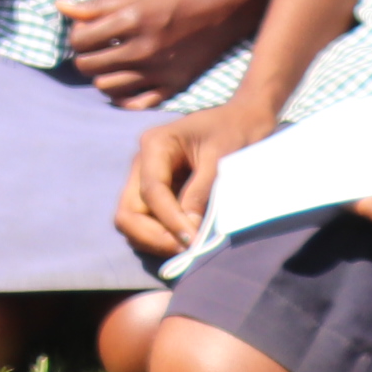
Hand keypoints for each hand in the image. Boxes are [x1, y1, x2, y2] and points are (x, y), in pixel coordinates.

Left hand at [60, 0, 269, 108]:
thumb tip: (60, 6)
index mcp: (131, 20)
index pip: (79, 39)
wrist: (228, 4)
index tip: (87, 30)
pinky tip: (126, 80)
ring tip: (111, 62)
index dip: (77, 34)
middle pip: (88, 66)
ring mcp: (159, 71)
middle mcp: (143, 49)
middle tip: (96, 47)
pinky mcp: (174, 85)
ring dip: (102, 75)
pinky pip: (135, 103)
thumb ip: (97, 5)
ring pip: (106, 88)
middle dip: (85, 55)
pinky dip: (124, 95)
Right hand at [114, 92, 275, 257]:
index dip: (169, 220)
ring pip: (133, 220)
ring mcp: (147, 179)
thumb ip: (201, 191)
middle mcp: (142, 164)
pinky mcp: (159, 193)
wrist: (243, 119)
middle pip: (128, 211)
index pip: (150, 191)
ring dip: (155, 240)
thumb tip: (188, 229)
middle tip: (184, 251)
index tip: (193, 242)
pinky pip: (148, 222)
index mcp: (154, 145)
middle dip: (151, 236)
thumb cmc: (233, 132)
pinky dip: (161, 237)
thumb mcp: (220, 158)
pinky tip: (186, 241)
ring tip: (187, 249)